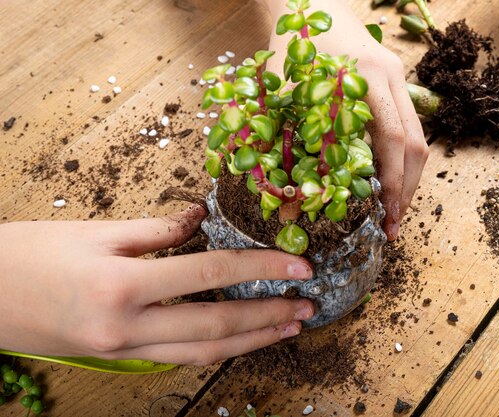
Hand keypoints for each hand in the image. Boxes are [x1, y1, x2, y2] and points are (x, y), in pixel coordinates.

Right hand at [0, 205, 313, 364]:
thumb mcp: (95, 231)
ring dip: (250, 341)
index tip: (300, 264)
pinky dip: (214, 348)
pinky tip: (239, 338)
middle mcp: (128, 327)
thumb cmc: (29, 255)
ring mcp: (123, 349)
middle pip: (216, 327)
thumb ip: (157, 229)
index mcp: (123, 285)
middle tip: (307, 307)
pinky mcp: (118, 357)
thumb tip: (200, 218)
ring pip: (201, 352)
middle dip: (268, 317)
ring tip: (286, 329)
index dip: (261, 269)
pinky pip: (178, 356)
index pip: (210, 276)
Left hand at [261, 0, 428, 239]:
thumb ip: (287, 143)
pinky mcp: (394, 80)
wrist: (310, 0)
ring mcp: (397, 77)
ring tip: (393, 209)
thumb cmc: (291, 43)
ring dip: (408, 176)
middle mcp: (391, 78)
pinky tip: (387, 178)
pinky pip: (408, 125)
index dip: (393, 184)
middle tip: (394, 226)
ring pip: (418, 136)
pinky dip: (401, 157)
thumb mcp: (284, 92)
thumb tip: (288, 204)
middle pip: (417, 143)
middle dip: (407, 189)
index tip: (388, 219)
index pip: (393, 141)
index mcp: (365, 79)